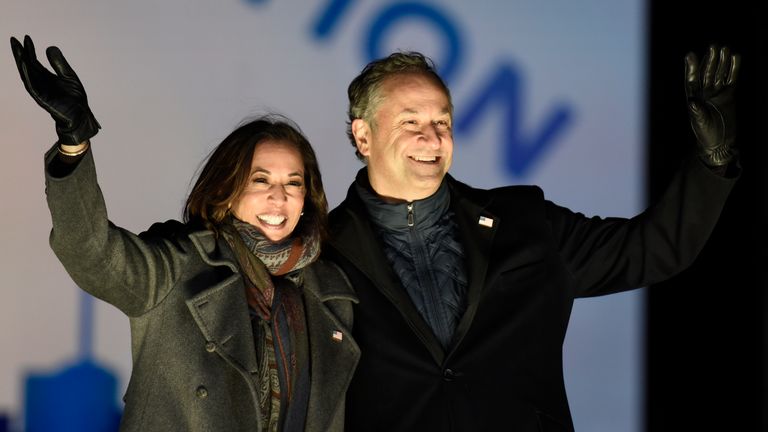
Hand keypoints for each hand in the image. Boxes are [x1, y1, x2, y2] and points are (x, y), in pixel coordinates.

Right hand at [10, 35, 99, 144]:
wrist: (80, 115)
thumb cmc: (75, 98)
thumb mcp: (68, 76)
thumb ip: (59, 63)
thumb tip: (49, 47)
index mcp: (46, 77)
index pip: (34, 61)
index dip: (29, 50)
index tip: (26, 37)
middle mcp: (40, 83)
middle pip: (27, 65)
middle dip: (20, 53)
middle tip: (14, 40)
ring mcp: (40, 90)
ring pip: (26, 74)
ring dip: (21, 61)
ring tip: (17, 49)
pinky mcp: (42, 98)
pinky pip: (32, 86)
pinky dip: (27, 75)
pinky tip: (24, 64)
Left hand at [684, 45, 739, 166]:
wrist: (720, 142)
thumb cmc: (706, 134)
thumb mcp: (700, 123)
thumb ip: (696, 112)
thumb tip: (691, 102)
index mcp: (693, 99)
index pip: (691, 80)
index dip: (691, 68)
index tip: (690, 55)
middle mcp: (704, 94)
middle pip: (706, 73)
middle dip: (709, 60)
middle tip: (712, 46)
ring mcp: (717, 93)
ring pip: (719, 74)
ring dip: (721, 62)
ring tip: (723, 48)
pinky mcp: (729, 95)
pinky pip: (731, 79)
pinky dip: (734, 69)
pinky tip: (735, 57)